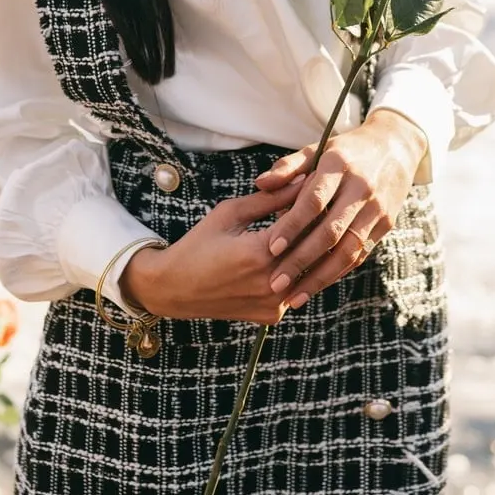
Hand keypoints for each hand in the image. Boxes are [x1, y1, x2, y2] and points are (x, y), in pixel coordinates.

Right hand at [122, 177, 304, 325]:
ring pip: (309, 270)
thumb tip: (303, 180)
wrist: (175, 288)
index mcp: (260, 254)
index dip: (311, 200)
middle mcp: (272, 283)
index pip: (304, 220)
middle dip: (316, 223)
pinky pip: (297, 288)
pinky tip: (291, 254)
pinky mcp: (272, 315)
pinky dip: (298, 271)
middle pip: (312, 247)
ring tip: (307, 228)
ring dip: (311, 249)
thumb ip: (270, 198)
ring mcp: (274, 303)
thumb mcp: (230, 214)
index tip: (318, 186)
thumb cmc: (199, 244)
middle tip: (319, 205)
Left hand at [253, 110, 426, 307]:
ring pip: (348, 250)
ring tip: (294, 298)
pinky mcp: (386, 224)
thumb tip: (260, 184)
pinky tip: (316, 285)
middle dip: (301, 261)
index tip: (270, 248)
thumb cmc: (345, 151)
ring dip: (320, 278)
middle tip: (275, 283)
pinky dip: (337, 272)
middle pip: (330, 232)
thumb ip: (288, 167)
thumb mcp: (317, 149)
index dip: (292, 225)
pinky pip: (360, 254)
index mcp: (339, 165)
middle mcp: (361, 188)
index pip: (314, 200)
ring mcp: (377, 208)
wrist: (395, 147)